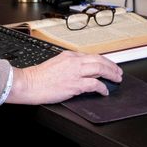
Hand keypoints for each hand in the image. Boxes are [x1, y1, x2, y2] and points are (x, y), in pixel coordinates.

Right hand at [6, 51, 122, 103]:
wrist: (29, 83)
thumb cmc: (39, 77)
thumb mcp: (56, 63)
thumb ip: (69, 65)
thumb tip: (80, 70)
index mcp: (70, 56)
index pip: (92, 56)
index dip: (104, 61)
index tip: (109, 66)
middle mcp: (74, 62)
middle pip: (99, 60)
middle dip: (111, 66)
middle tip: (118, 72)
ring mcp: (75, 72)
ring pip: (100, 69)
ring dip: (111, 74)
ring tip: (116, 79)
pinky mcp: (75, 84)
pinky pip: (94, 84)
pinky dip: (102, 88)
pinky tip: (105, 91)